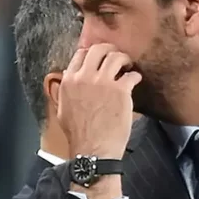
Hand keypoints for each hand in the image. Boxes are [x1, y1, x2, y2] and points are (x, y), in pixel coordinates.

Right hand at [58, 43, 140, 159]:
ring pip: (116, 57)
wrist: (93, 149)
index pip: (80, 54)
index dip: (92, 54)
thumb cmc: (78, 134)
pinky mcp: (120, 91)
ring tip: (127, 67)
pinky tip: (135, 80)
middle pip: (98, 49)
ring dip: (124, 59)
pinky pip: (131, 75)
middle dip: (110, 50)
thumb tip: (68, 76)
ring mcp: (103, 82)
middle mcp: (85, 77)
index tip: (99, 58)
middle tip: (116, 57)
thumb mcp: (62, 110)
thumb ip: (65, 90)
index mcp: (69, 81)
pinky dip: (135, 76)